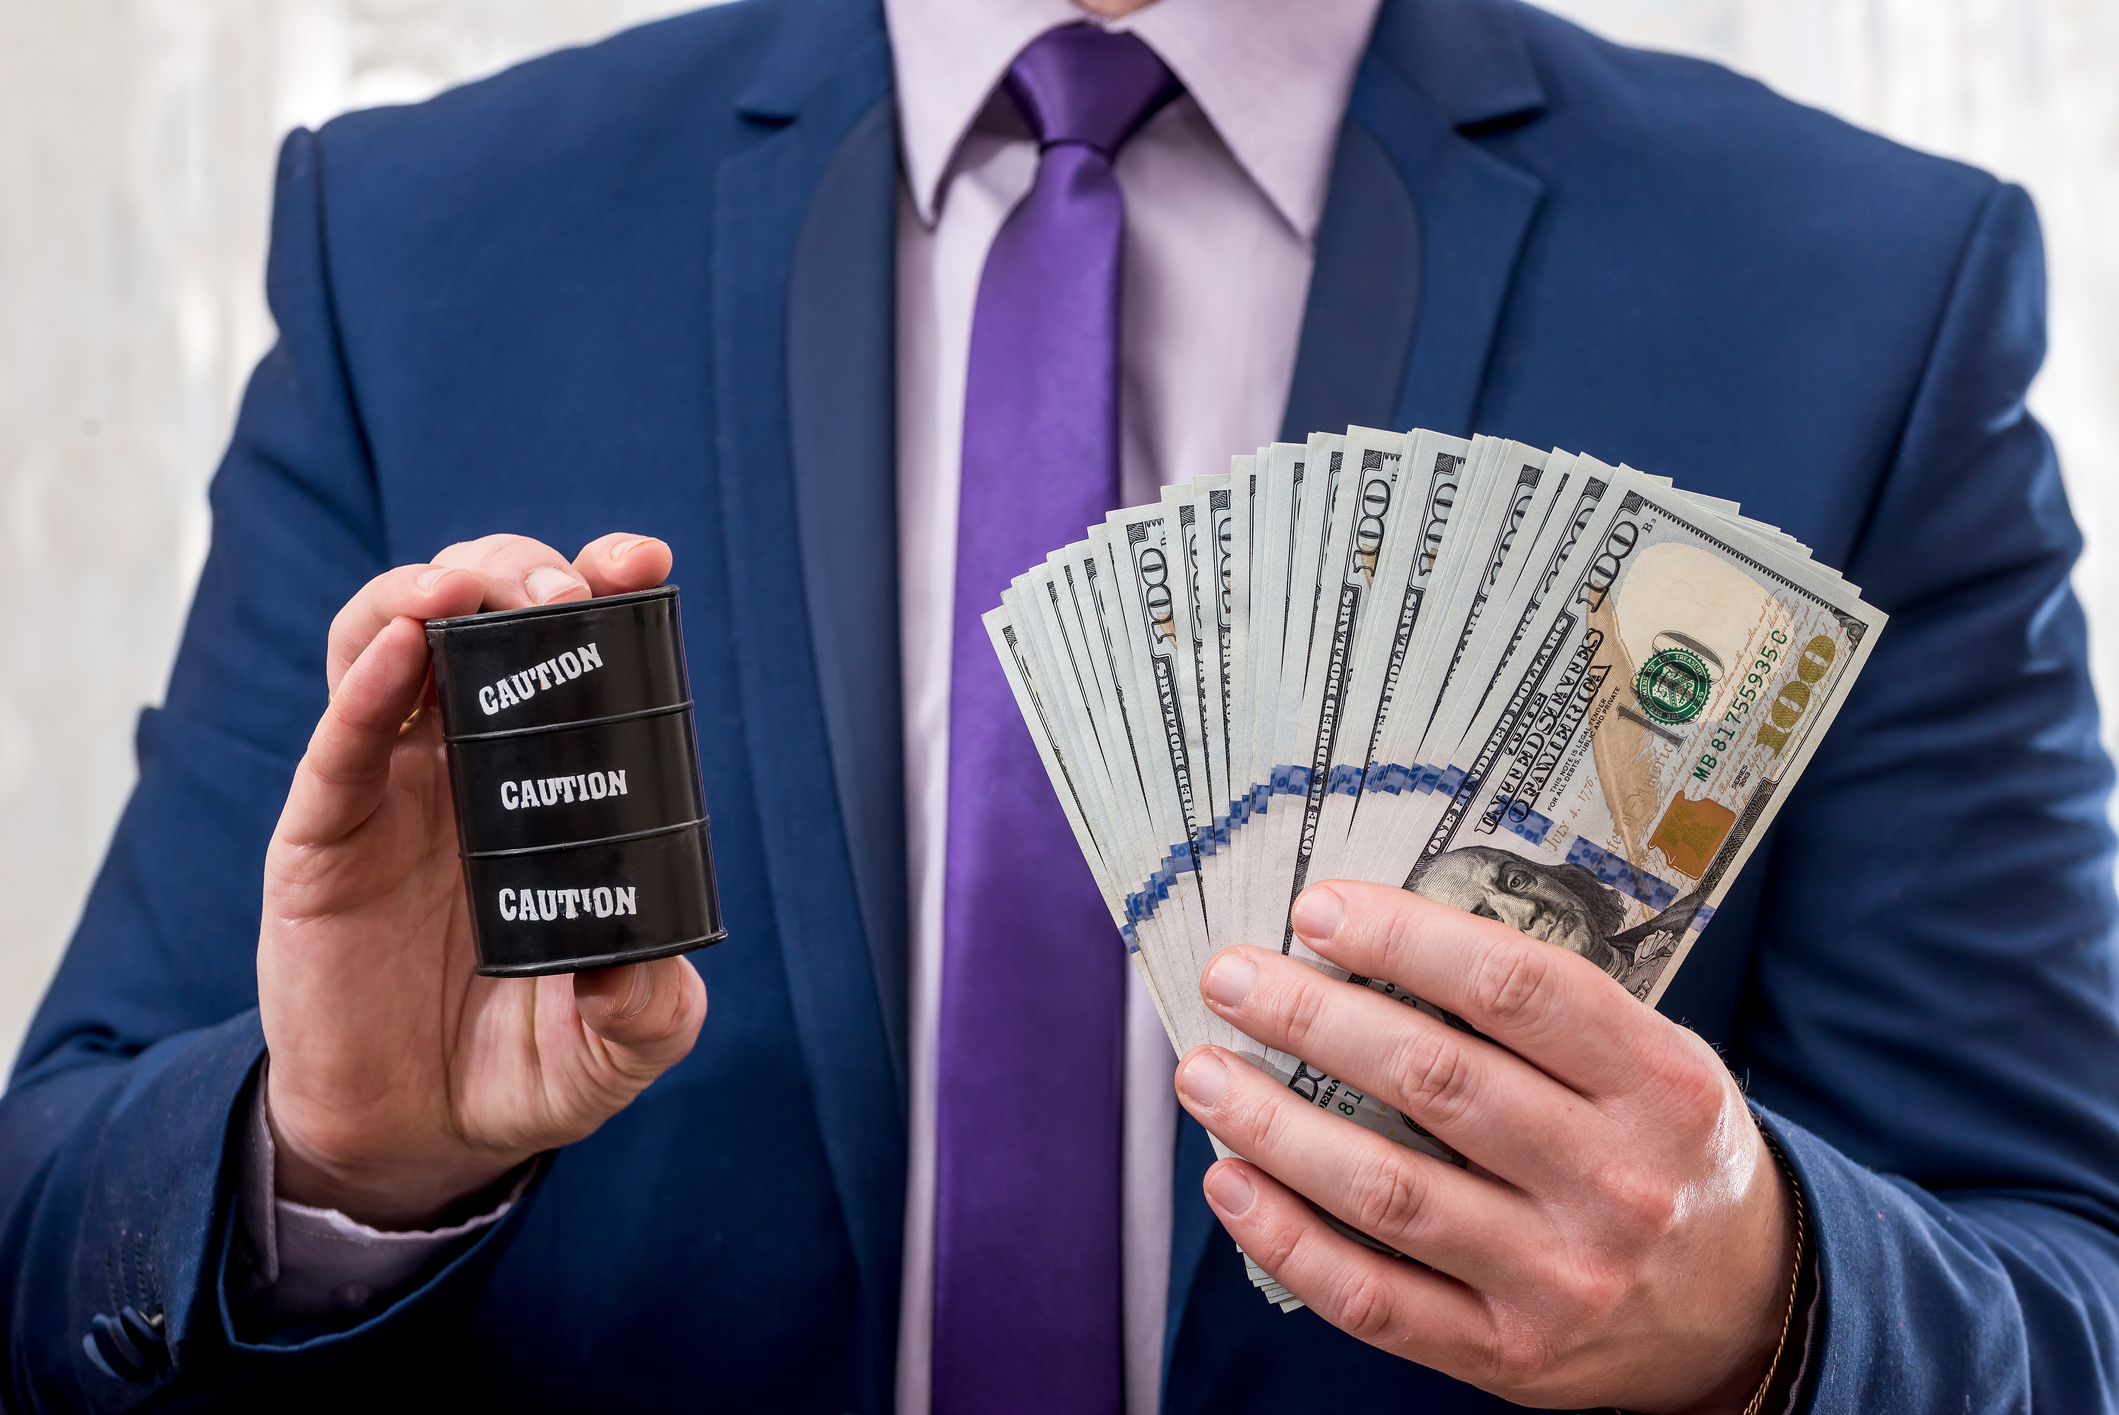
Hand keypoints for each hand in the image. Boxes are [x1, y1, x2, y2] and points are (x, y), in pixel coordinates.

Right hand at [259, 533, 707, 1228]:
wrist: (415, 1136)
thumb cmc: (524, 1066)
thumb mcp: (613, 1049)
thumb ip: (649, 1009)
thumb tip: (651, 968)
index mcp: (555, 779)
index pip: (575, 651)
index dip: (604, 588)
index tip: (639, 562)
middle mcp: (472, 762)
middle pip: (482, 613)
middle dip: (522, 573)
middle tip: (572, 594)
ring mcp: (391, 790)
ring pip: (388, 639)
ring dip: (429, 593)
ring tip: (465, 590)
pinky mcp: (322, 837)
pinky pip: (338, 742)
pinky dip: (363, 685)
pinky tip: (399, 650)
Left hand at [1177, 881, 1794, 1414]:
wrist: (1749, 1310)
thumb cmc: (1667, 1149)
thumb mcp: (1656, 1061)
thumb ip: (1547, 1010)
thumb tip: (1376, 937)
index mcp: (1658, 1086)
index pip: (1516, 988)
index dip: (1404, 940)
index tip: (1316, 910)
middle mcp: (1617, 1183)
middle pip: (1434, 1081)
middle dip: (1311, 1019)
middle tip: (1230, 978)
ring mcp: (1562, 1279)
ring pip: (1387, 1192)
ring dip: (1274, 1126)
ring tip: (1203, 1074)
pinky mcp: (1509, 1354)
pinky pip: (1374, 1298)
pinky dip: (1287, 1239)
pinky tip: (1231, 1182)